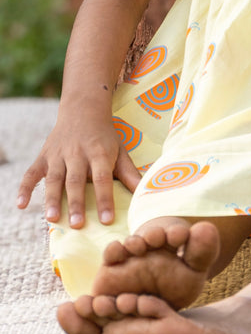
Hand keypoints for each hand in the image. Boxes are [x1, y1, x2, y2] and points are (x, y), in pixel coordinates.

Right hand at [16, 108, 140, 227]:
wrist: (83, 109)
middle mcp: (78, 153)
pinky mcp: (43, 156)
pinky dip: (25, 188)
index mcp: (100, 153)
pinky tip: (21, 205)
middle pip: (77, 180)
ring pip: (55, 178)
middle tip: (78, 225)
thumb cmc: (105, 136)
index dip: (105, 198)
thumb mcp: (120, 149)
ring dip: (53, 199)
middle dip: (77, 202)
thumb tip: (145, 192)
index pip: (103, 178)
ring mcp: (58, 155)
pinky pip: (31, 173)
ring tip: (53, 219)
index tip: (106, 220)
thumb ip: (129, 173)